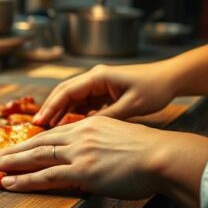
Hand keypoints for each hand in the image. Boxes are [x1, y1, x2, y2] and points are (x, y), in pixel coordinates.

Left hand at [0, 116, 162, 198]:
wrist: (163, 156)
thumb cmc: (152, 153)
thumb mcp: (124, 140)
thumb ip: (106, 146)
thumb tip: (101, 159)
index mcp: (92, 125)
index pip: (56, 132)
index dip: (34, 140)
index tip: (19, 146)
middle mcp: (81, 134)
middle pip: (40, 141)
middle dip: (14, 150)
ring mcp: (79, 151)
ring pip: (36, 156)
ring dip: (11, 162)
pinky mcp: (81, 170)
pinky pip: (45, 175)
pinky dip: (24, 179)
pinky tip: (9, 182)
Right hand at [32, 61, 180, 126]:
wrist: (170, 79)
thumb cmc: (154, 89)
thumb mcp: (130, 106)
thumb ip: (107, 118)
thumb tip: (84, 130)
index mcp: (98, 77)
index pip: (67, 91)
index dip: (51, 107)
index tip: (39, 122)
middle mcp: (95, 78)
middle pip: (65, 93)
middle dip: (50, 109)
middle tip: (37, 127)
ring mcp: (99, 84)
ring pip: (73, 99)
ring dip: (61, 112)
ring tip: (48, 130)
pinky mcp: (105, 91)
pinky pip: (84, 103)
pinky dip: (75, 114)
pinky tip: (70, 127)